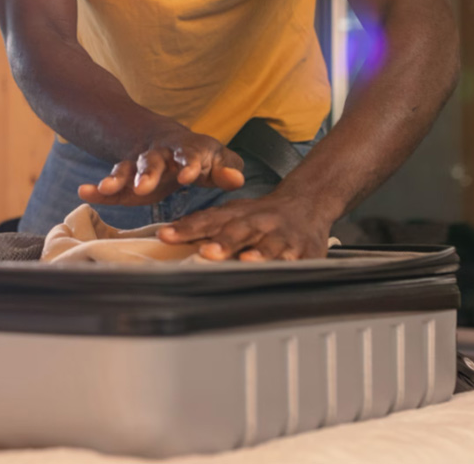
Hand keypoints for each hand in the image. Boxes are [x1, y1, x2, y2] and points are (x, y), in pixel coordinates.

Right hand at [78, 129, 245, 205]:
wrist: (163, 139)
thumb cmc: (198, 156)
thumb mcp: (217, 159)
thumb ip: (227, 170)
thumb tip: (237, 180)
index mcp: (187, 149)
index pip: (190, 155)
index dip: (189, 165)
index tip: (187, 178)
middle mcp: (161, 153)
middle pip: (153, 160)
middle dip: (148, 173)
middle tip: (143, 187)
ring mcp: (140, 164)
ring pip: (129, 168)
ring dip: (119, 178)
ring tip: (107, 187)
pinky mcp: (126, 176)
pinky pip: (112, 181)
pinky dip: (99, 188)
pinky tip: (84, 192)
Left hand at [156, 192, 331, 260]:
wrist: (307, 203)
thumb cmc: (262, 215)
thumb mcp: (231, 214)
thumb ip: (202, 225)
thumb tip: (165, 234)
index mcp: (236, 215)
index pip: (206, 221)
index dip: (186, 229)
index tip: (165, 235)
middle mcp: (258, 223)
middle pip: (238, 232)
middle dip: (223, 242)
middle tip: (206, 252)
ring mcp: (282, 237)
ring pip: (269, 246)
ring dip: (258, 254)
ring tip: (246, 260)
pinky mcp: (305, 251)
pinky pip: (300, 260)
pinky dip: (292, 266)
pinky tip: (285, 270)